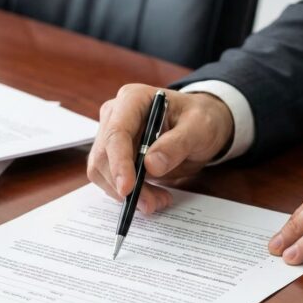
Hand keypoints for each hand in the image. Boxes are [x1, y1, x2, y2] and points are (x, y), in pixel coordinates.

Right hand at [87, 84, 234, 213]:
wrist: (198, 126)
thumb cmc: (200, 119)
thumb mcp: (199, 128)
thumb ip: (177, 144)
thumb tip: (151, 165)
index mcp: (133, 99)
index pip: (116, 132)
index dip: (119, 163)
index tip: (128, 189)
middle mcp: (115, 115)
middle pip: (103, 156)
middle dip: (124, 185)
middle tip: (152, 204)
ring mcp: (111, 136)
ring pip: (102, 172)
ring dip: (126, 194)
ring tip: (158, 201)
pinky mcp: (113, 156)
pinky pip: (110, 179)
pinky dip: (128, 194)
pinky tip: (152, 196)